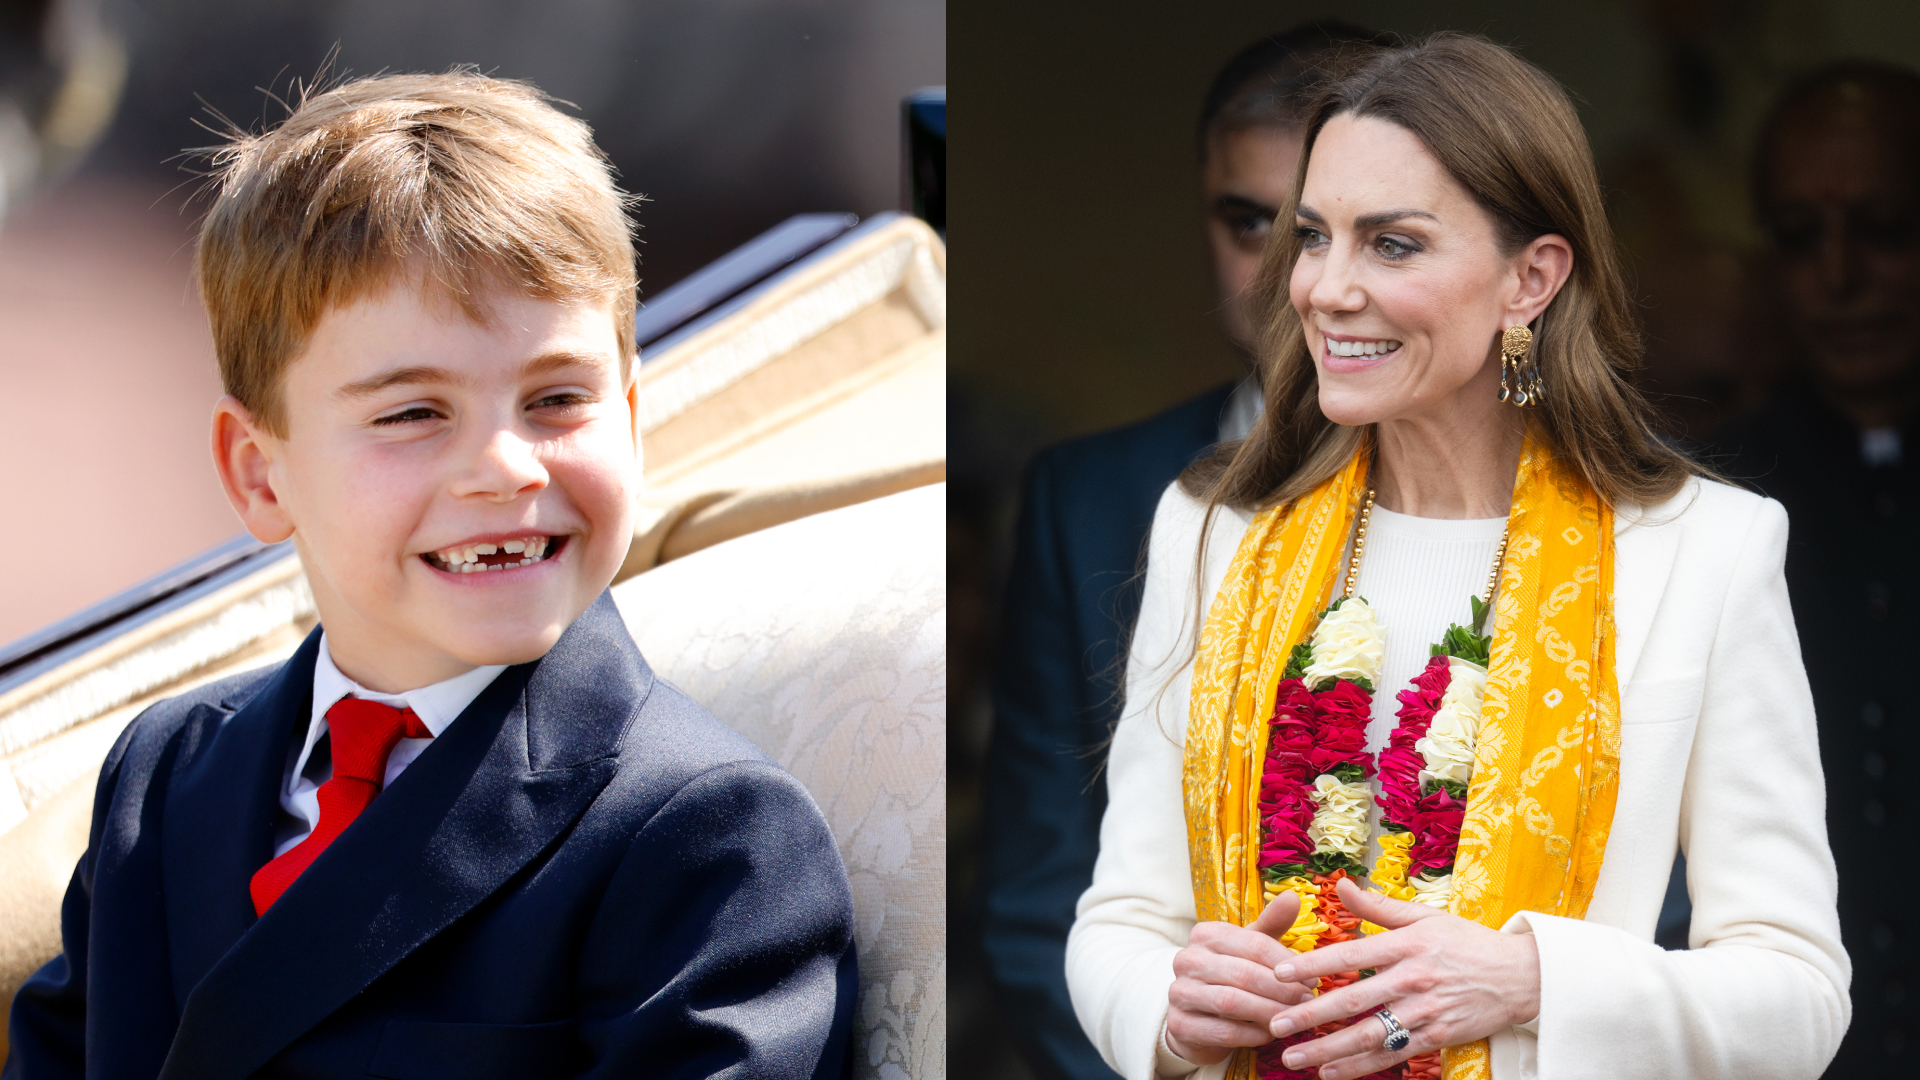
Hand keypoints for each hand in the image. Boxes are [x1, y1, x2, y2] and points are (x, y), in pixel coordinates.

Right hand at [1164, 891, 1317, 1065]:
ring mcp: (1179, 992)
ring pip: (1232, 1003)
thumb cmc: (1232, 975)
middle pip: (1243, 974)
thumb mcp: (1250, 947)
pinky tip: (1269, 1034)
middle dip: (1281, 990)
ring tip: (1292, 1018)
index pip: (1254, 944)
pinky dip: (1251, 1035)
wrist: (1198, 1016)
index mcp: (1205, 934)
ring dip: (1269, 1012)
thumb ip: (1271, 924)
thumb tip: (1293, 896)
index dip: (1286, 963)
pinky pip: (1222, 1032)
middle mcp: (1187, 959)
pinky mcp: (1179, 1025)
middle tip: (1307, 1002)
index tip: (1311, 980)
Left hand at [1265, 878, 1539, 1079]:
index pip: (1350, 954)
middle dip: (1310, 1015)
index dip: (1313, 964)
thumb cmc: (1467, 942)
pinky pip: (1392, 1054)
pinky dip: (1360, 1066)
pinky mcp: (1437, 1036)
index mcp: (1406, 945)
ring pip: (1368, 1034)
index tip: (1279, 972)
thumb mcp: (1425, 916)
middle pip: (1352, 1000)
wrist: (1521, 976)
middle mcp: (1412, 979)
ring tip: (1294, 1057)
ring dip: (1327, 1049)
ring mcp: (1425, 1011)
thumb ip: (1379, 907)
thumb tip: (1339, 885)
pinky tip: (1331, 1072)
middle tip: (1275, 1025)